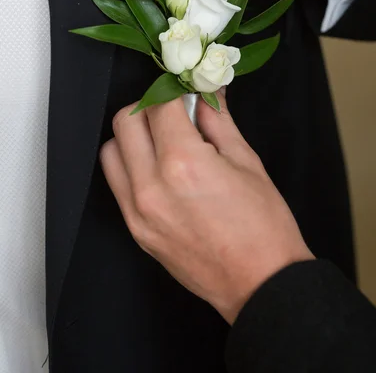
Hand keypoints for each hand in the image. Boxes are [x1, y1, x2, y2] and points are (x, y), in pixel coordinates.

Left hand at [100, 95, 313, 323]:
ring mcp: (138, 211)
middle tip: (174, 113)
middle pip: (125, 121)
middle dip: (150, 107)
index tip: (185, 91)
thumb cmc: (264, 225)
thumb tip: (207, 94)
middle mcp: (151, 185)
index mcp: (183, 163)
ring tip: (163, 141)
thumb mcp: (246, 162)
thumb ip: (218, 121)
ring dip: (133, 136)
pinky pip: (117, 183)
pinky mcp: (135, 229)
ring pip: (111, 151)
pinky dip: (131, 165)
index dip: (174, 90)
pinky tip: (158, 169)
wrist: (260, 284)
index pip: (160, 105)